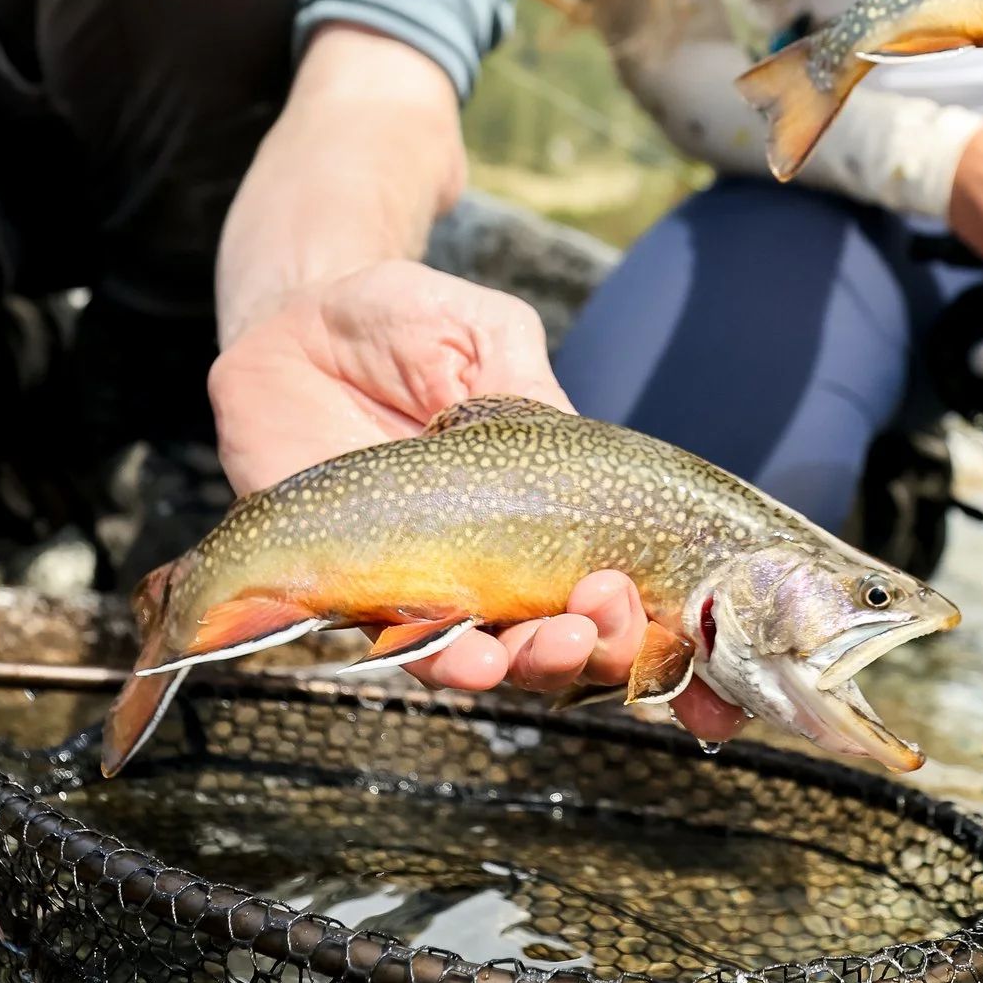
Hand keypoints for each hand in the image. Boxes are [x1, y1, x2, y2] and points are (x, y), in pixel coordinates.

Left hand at [208, 261, 741, 735]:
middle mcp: (499, 560)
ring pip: (494, 658)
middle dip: (601, 646)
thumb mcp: (488, 333)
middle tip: (605, 614)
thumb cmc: (406, 322)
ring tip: (553, 645)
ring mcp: (431, 582)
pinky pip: (400, 645)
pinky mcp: (355, 590)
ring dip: (530, 665)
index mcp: (551, 507)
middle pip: (567, 638)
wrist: (299, 317)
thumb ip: (529, 386)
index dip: (660, 621)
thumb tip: (572, 441)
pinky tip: (469, 656)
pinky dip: (439, 660)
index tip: (684, 620)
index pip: (616, 582)